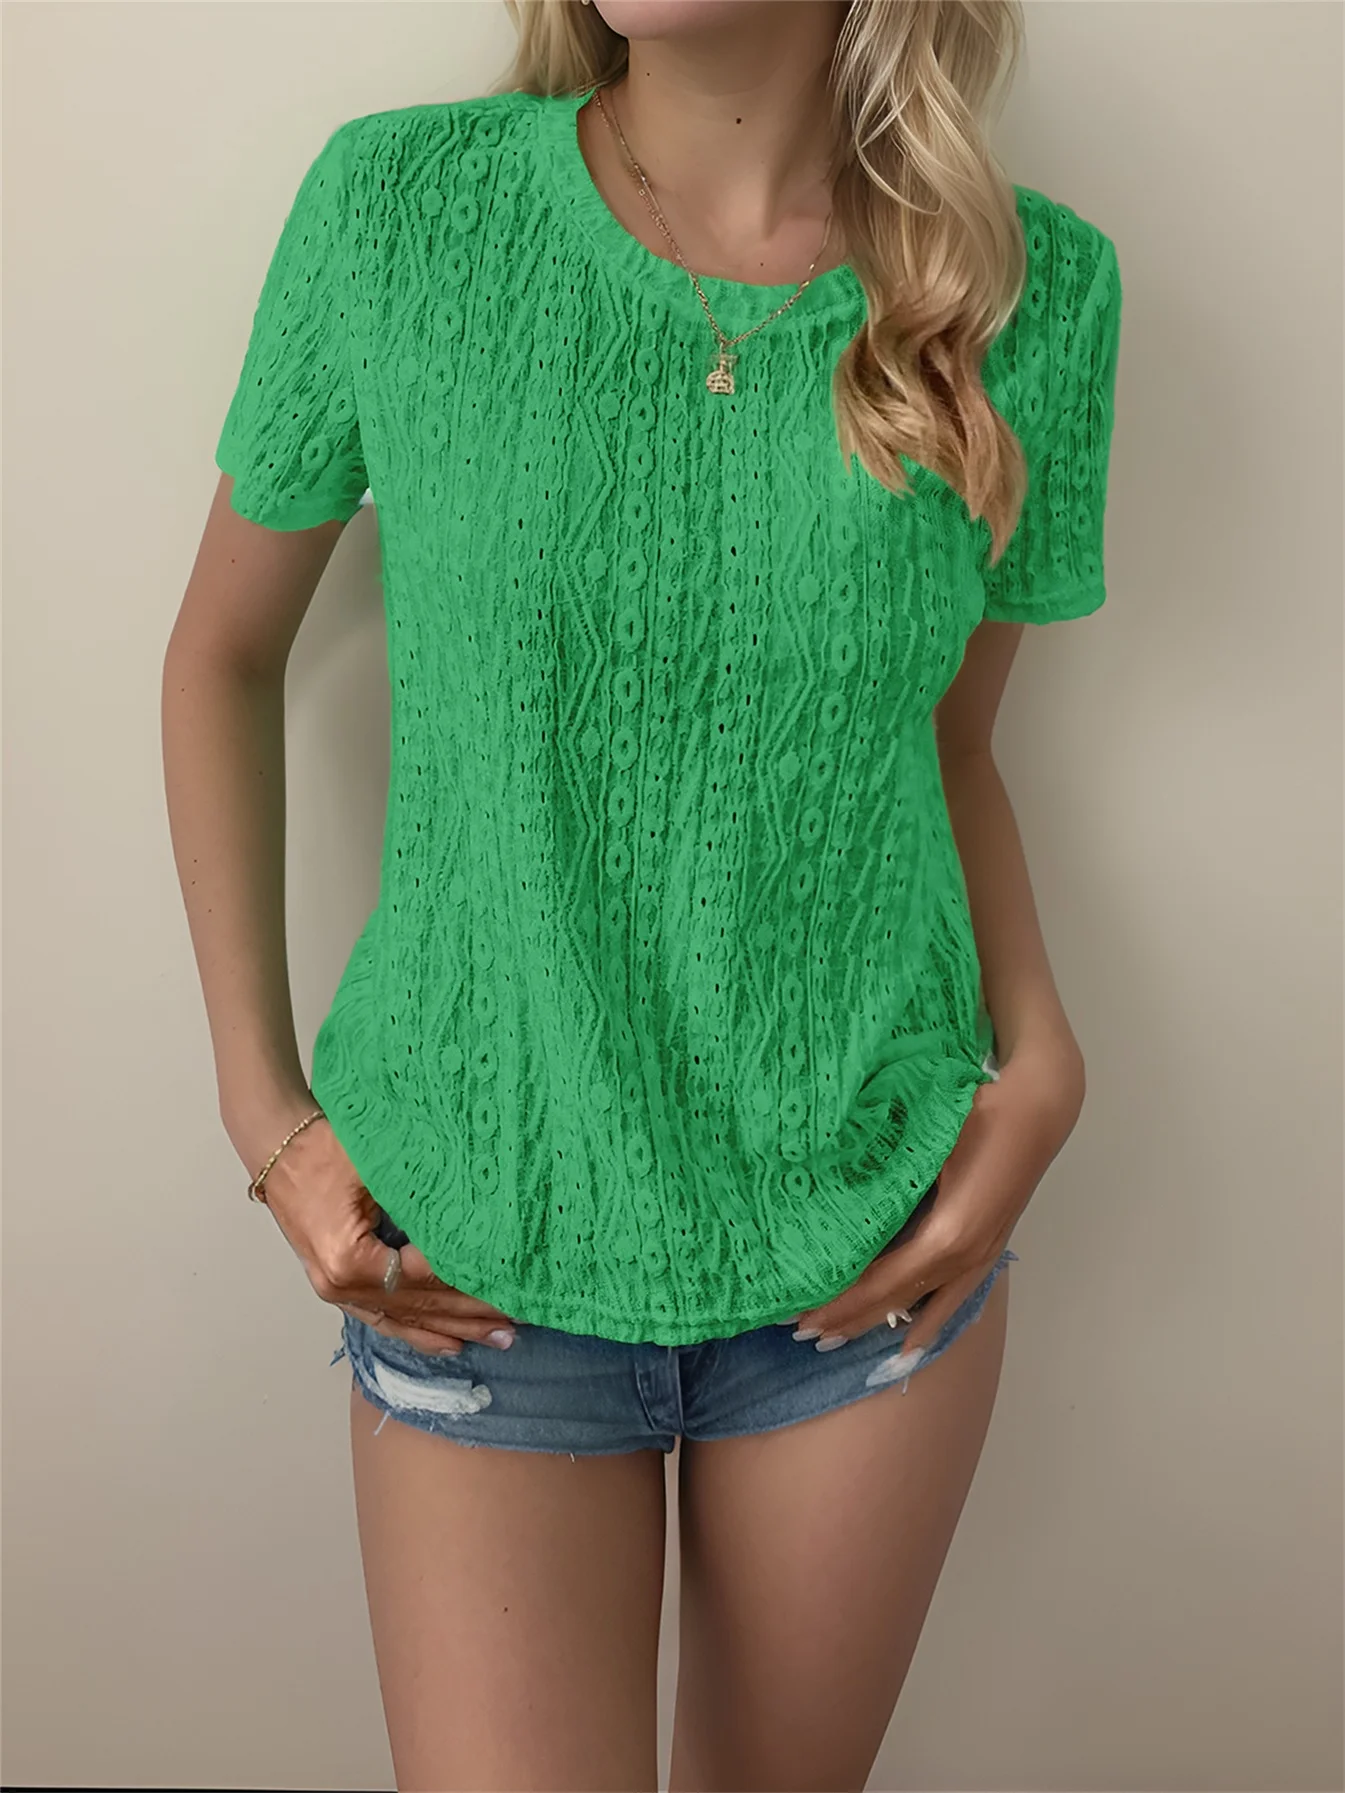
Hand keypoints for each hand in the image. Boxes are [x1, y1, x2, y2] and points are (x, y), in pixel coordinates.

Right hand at [257, 1117, 519, 1354]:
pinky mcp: (337, 1285)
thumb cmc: (325, 1146)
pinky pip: (383, 1318)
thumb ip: (425, 1194)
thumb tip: (483, 1213)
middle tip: (516, 1327)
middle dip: (470, 1318)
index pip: (424, 1279)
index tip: (509, 1289)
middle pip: (418, 1307)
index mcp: (350, 1260)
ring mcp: (335, 1291)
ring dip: (451, 1331)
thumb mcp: (378, 1165)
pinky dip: (417, 1331)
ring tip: (495, 1341)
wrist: (276, 1145)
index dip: (467, 1285)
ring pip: (403, 1320)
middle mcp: (341, 1286)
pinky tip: (447, 1343)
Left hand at [787, 1040, 1084, 1356]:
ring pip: (922, 1305)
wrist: (1037, 1109)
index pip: (879, 1282)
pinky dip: (928, 1323)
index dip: (839, 1302)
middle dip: (848, 1318)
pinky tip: (911, 1346)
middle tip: (801, 1332)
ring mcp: (980, 1258)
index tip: (798, 1315)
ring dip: (878, 1322)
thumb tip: (829, 1205)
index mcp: (945, 1236)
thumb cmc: (976, 1116)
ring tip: (837, 1340)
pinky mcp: (988, 1250)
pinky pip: (953, 1299)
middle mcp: (963, 1258)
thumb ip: (882, 1181)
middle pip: (895, 1300)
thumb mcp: (923, 1146)